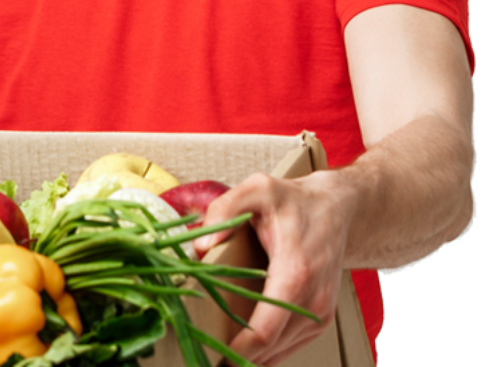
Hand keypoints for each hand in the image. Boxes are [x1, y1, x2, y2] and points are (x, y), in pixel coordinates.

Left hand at [192, 170, 359, 365]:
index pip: (265, 330)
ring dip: (252, 358)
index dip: (236, 349)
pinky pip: (292, 345)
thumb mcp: (257, 189)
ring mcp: (321, 311)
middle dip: (237, 358)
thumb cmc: (295, 201)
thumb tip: (200, 245)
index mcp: (295, 272)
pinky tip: (245, 350)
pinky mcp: (322, 316)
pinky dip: (269, 351)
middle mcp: (314, 298)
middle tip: (204, 355)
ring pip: (282, 352)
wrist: (338, 208)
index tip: (210, 353)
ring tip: (218, 355)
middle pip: (272, 347)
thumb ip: (223, 209)